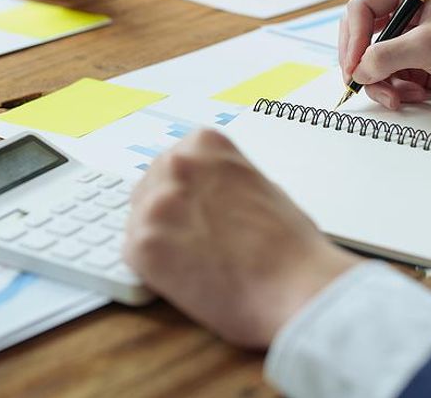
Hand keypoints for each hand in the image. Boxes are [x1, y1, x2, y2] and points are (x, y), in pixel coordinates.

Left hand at [124, 130, 359, 348]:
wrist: (296, 287)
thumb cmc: (291, 246)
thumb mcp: (261, 186)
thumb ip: (224, 181)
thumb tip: (208, 193)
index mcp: (206, 144)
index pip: (173, 161)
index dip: (183, 190)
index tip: (193, 207)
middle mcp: (177, 165)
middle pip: (149, 186)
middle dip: (166, 213)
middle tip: (190, 240)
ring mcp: (156, 203)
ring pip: (139, 220)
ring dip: (160, 240)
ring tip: (194, 262)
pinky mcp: (143, 244)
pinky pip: (134, 254)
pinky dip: (154, 270)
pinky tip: (184, 278)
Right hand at [339, 0, 430, 109]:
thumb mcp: (430, 45)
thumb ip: (387, 56)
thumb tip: (357, 71)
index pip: (360, 10)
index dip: (352, 40)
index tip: (354, 67)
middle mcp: (406, 12)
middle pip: (360, 38)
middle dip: (362, 65)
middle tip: (362, 86)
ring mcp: (411, 39)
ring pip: (372, 63)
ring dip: (380, 83)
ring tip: (397, 98)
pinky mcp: (417, 63)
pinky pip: (389, 78)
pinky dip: (395, 90)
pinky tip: (414, 96)